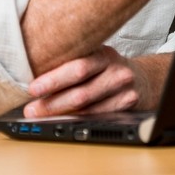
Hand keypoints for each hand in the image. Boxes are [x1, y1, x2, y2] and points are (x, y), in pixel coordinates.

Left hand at [23, 46, 171, 118]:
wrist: (142, 78)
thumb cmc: (108, 67)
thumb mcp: (95, 55)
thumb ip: (75, 59)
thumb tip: (36, 69)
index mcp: (104, 54)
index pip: (77, 68)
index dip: (54, 79)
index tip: (32, 88)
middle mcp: (116, 71)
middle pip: (81, 92)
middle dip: (52, 103)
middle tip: (31, 108)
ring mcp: (124, 91)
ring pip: (87, 109)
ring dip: (60, 114)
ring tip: (40, 115)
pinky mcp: (128, 107)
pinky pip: (97, 118)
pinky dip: (77, 121)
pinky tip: (63, 120)